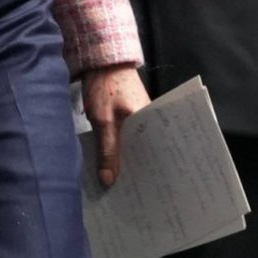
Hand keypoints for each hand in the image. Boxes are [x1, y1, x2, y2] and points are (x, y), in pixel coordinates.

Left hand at [83, 65, 147, 188]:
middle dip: (140, 171)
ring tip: (122, 187)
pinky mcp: (131, 118)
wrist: (101, 61)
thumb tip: (109, 182)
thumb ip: (108, 150)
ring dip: (129, 162)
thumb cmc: (105, 87)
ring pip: (138, 147)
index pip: (157, 153)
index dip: (151, 173)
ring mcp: (142, 120)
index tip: (147, 194)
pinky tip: (114, 166)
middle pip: (147, 152)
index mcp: (151, 122)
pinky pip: (130, 139)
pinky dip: (123, 150)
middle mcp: (152, 122)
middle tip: (133, 197)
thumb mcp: (103, 120)